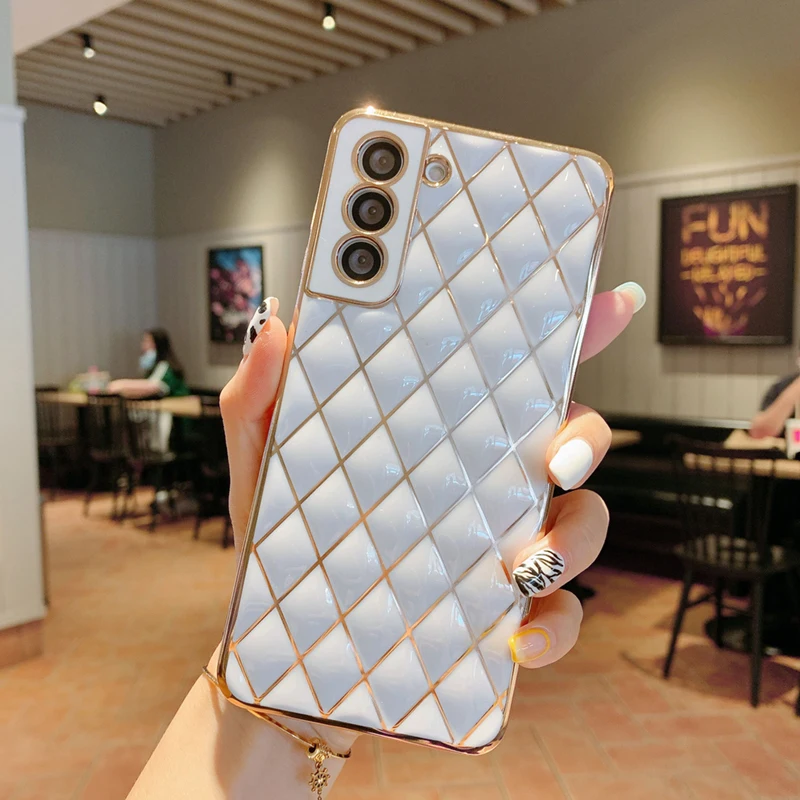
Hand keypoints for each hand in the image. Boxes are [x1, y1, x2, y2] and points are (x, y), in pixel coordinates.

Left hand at [220, 285, 642, 674]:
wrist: (289, 642)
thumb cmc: (287, 538)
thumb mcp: (263, 460)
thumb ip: (260, 396)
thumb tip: (275, 325)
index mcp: (443, 430)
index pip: (516, 370)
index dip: (573, 329)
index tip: (611, 300)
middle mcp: (486, 481)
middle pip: (572, 439)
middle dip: (586, 439)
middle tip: (557, 457)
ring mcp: (502, 545)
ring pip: (583, 525)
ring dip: (574, 539)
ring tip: (523, 565)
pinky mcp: (504, 612)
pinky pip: (559, 615)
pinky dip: (554, 627)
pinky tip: (516, 638)